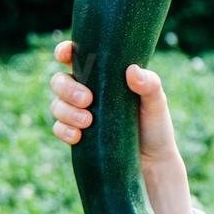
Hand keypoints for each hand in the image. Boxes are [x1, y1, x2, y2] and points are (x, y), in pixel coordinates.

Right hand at [49, 39, 184, 163]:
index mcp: (104, 77)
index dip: (65, 51)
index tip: (65, 54)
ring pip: (56, 105)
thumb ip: (150, 85)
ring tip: (88, 121)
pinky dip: (64, 130)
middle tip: (87, 99)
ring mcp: (79, 114)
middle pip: (59, 80)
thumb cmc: (156, 126)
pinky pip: (58, 129)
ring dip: (66, 111)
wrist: (153, 162)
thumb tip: (131, 70)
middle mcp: (88, 92)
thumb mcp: (157, 103)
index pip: (77, 57)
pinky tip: (78, 136)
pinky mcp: (76, 135)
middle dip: (67, 88)